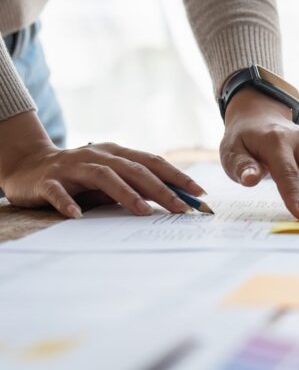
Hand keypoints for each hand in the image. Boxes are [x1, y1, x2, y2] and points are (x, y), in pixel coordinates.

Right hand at [0, 112, 202, 217]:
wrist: (28, 167)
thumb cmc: (79, 176)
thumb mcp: (111, 180)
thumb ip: (137, 187)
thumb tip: (173, 203)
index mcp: (117, 153)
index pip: (153, 162)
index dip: (178, 176)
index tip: (200, 193)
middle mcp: (97, 155)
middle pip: (134, 169)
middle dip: (161, 189)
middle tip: (181, 208)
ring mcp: (72, 167)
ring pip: (103, 176)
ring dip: (125, 194)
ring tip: (143, 211)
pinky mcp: (48, 181)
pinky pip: (59, 192)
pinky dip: (69, 203)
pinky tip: (78, 216)